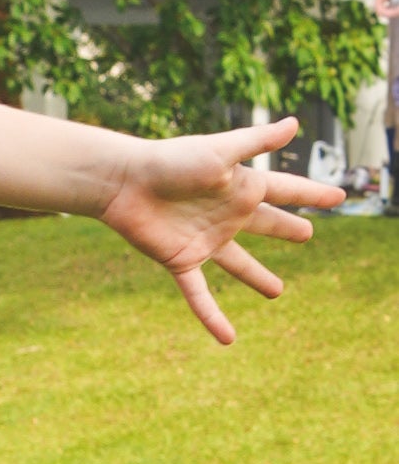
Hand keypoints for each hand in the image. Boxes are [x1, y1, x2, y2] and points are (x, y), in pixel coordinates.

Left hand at [96, 115, 320, 344]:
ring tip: (276, 292)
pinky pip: (200, 294)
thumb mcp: (221, 151)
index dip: (312, 194)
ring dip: (257, 277)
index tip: (339, 197)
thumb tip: (296, 124)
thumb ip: (258, 142)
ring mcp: (206, 240)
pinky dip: (212, 317)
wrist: (125, 182)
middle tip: (307, 234)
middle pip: (265, 224)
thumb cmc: (171, 160)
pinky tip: (227, 339)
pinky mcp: (181, 260)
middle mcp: (227, 214)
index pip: (286, 190)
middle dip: (285, 228)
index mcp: (241, 186)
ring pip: (238, 264)